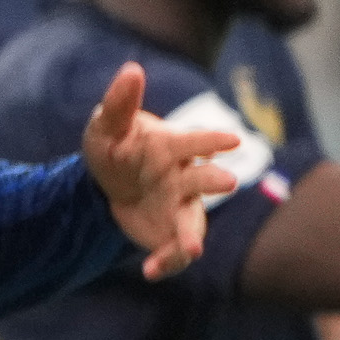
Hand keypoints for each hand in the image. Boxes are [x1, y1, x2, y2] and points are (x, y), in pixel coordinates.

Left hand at [80, 61, 244, 279]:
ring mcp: (179, 206)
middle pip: (203, 179)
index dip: (212, 140)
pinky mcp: (169, 232)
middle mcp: (184, 177)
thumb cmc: (115, 148)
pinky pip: (174, 250)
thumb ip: (120, 103)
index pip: (195, 141)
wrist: (107, 183)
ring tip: (193, 248)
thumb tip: (131, 68)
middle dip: (214, 180)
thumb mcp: (108, 126)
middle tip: (227, 183)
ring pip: (193, 221)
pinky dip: (166, 262)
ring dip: (193, 234)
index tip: (231, 140)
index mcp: (172, 147)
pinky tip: (150, 271)